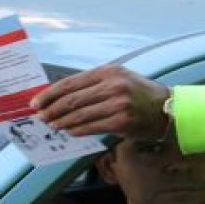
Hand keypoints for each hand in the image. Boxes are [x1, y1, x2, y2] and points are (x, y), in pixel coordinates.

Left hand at [31, 65, 170, 138]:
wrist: (167, 109)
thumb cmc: (140, 94)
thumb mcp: (119, 79)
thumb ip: (94, 85)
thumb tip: (63, 96)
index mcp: (109, 71)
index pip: (71, 82)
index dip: (50, 93)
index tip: (37, 101)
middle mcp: (113, 85)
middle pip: (72, 99)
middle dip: (52, 109)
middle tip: (40, 116)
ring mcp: (118, 104)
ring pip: (80, 114)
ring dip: (62, 121)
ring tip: (52, 125)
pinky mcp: (122, 122)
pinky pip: (92, 127)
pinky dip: (78, 130)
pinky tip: (69, 131)